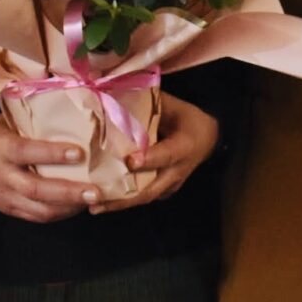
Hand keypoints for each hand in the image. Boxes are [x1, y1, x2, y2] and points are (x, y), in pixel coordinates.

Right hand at [0, 114, 98, 222]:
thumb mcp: (4, 122)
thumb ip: (31, 122)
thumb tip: (66, 111)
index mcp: (2, 148)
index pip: (28, 152)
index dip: (54, 154)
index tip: (79, 152)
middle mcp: (3, 176)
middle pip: (38, 190)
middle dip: (69, 192)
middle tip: (95, 191)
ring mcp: (5, 196)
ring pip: (39, 210)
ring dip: (68, 207)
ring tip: (91, 200)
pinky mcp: (8, 209)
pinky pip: (36, 217)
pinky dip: (58, 214)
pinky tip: (75, 206)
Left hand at [90, 92, 217, 214]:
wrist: (207, 138)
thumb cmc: (186, 118)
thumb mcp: (174, 106)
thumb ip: (151, 103)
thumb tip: (118, 94)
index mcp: (184, 146)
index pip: (166, 154)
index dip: (148, 159)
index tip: (129, 161)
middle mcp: (178, 170)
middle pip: (151, 188)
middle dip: (124, 197)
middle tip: (98, 199)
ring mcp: (172, 184)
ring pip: (145, 197)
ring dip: (119, 203)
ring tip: (94, 207)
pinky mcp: (165, 190)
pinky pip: (145, 196)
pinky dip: (124, 200)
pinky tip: (103, 203)